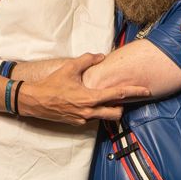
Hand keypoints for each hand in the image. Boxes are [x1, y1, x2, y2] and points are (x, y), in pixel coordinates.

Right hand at [19, 53, 148, 124]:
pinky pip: (93, 119)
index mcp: (90, 98)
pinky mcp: (77, 123)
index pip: (118, 95)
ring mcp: (83, 120)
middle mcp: (89, 112)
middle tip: (122, 97)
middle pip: (117, 113)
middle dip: (122, 106)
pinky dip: (96, 111)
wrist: (34, 101)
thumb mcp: (70, 68)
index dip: (135, 92)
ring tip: (106, 99)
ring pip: (105, 117)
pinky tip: (90, 103)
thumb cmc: (51, 84)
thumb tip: (100, 56)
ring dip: (109, 109)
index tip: (146, 91)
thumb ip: (87, 60)